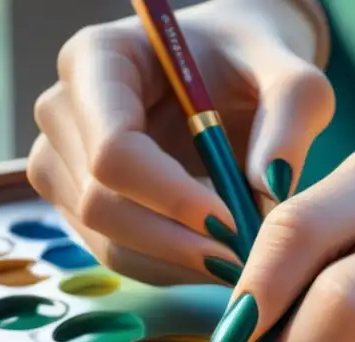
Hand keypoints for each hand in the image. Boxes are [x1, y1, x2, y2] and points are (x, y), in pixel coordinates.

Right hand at [26, 0, 333, 285]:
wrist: (229, 71)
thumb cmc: (252, 64)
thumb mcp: (291, 77)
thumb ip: (290, 119)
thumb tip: (272, 187)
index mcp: (99, 59)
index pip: (113, 147)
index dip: (169, 196)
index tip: (230, 221)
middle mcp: (64, 111)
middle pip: (100, 203)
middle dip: (175, 243)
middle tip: (242, 260)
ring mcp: (63, 162)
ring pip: (108, 242)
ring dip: (177, 264)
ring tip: (239, 261)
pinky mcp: (78, 205)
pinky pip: (119, 257)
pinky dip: (172, 270)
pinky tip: (217, 260)